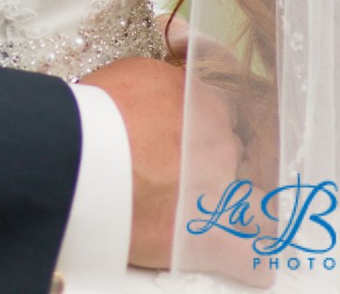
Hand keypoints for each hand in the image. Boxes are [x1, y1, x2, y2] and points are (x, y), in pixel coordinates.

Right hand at [80, 56, 236, 269]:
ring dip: (252, 214)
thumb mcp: (139, 75)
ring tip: (239, 221)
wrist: (77, 154)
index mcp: (205, 105)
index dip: (216, 128)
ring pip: (261, 209)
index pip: (231, 115)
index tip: (203, 139)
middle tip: (200, 177)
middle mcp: (221, 148)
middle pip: (243, 159)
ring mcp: (220, 194)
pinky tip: (255, 264)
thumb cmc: (98, 112)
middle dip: (227, 169)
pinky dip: (254, 263)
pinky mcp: (207, 239)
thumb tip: (173, 99)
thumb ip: (170, 89)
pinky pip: (250, 259)